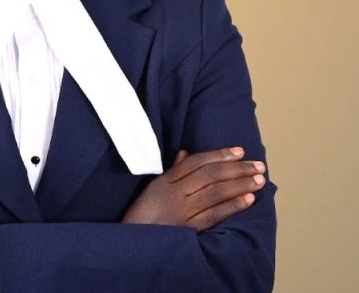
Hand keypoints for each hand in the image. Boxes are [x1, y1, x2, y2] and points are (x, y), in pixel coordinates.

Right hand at [121, 147, 265, 230]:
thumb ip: (173, 170)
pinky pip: (214, 215)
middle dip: (237, 169)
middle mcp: (176, 193)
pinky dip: (232, 206)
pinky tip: (248, 200)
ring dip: (240, 185)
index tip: (239, 151)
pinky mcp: (189, 229)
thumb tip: (186, 153)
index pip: (197, 162)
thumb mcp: (155, 187)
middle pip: (210, 175)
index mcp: (167, 180)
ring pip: (215, 193)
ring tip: (259, 180)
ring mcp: (183, 211)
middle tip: (258, 165)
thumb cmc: (143, 212)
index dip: (219, 154)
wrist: (133, 240)